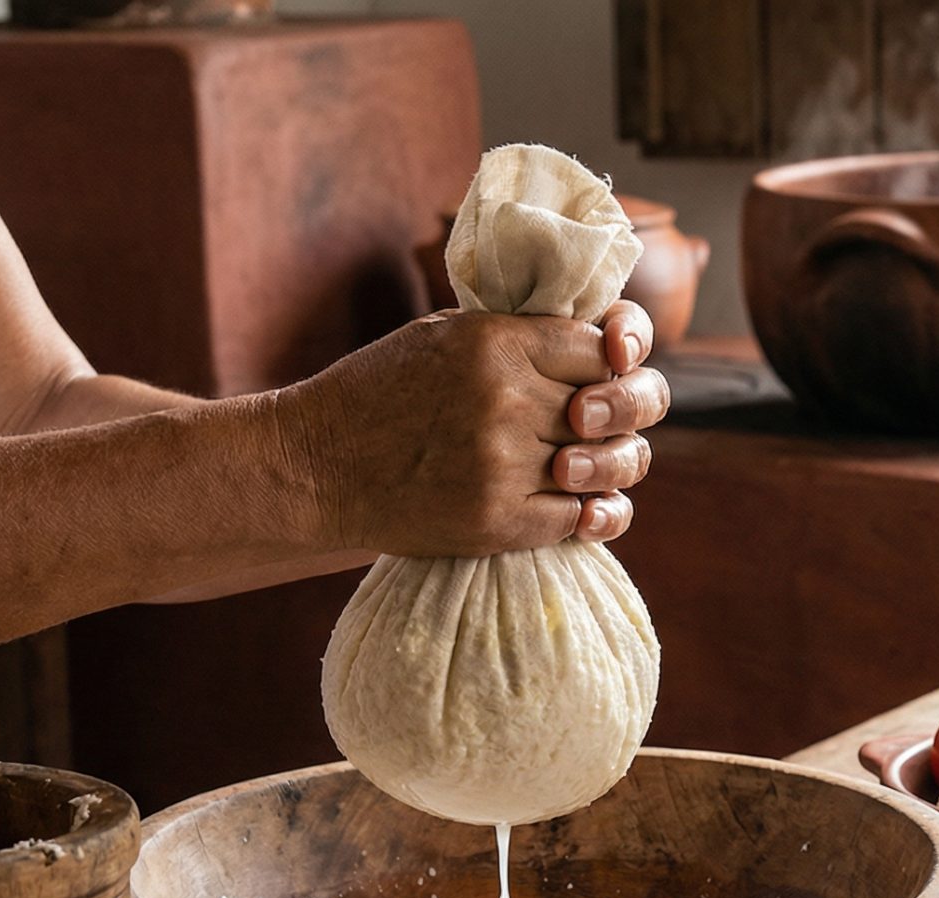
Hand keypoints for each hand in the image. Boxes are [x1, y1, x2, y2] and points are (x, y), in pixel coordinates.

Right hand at [280, 300, 668, 556]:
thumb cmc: (380, 394)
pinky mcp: (497, 521)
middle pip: (615, 407)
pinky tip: (573, 507)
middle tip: (605, 425)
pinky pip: (578, 519)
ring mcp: (504, 464)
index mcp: (496, 342)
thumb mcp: (446, 335)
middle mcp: (507, 399)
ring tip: (586, 468)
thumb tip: (603, 341)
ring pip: (606, 468)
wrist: (314, 468)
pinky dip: (585, 517)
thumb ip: (521, 335)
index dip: (611, 362)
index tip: (603, 374)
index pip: (601, 346)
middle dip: (624, 417)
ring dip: (610, 471)